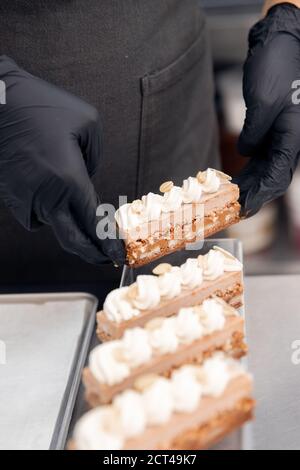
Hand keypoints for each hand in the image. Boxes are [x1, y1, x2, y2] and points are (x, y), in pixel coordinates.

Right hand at [0, 56, 124, 265]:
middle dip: (90, 253)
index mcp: (70, 180)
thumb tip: (87, 177)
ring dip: (65, 219)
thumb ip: (96, 157)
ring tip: (70, 199)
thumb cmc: (43, 106)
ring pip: (51, 223)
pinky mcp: (11, 196)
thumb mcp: (88, 123)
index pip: (93, 224)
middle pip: (72, 240)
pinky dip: (45, 207)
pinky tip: (47, 188)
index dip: (107, 243)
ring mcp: (25, 199)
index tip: (117, 254)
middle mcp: (47, 197)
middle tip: (104, 258)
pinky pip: (34, 212)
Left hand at [235, 4, 299, 216]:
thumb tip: (245, 152)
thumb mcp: (263, 102)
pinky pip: (263, 156)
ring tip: (231, 199)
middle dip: (255, 195)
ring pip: (268, 169)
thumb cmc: (277, 66)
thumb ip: (254, 133)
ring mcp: (283, 134)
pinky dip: (250, 169)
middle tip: (234, 210)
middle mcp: (292, 139)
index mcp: (294, 136)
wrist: (282, 41)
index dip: (260, 195)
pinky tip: (237, 178)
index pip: (278, 176)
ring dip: (251, 185)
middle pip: (274, 177)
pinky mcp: (273, 128)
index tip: (244, 209)